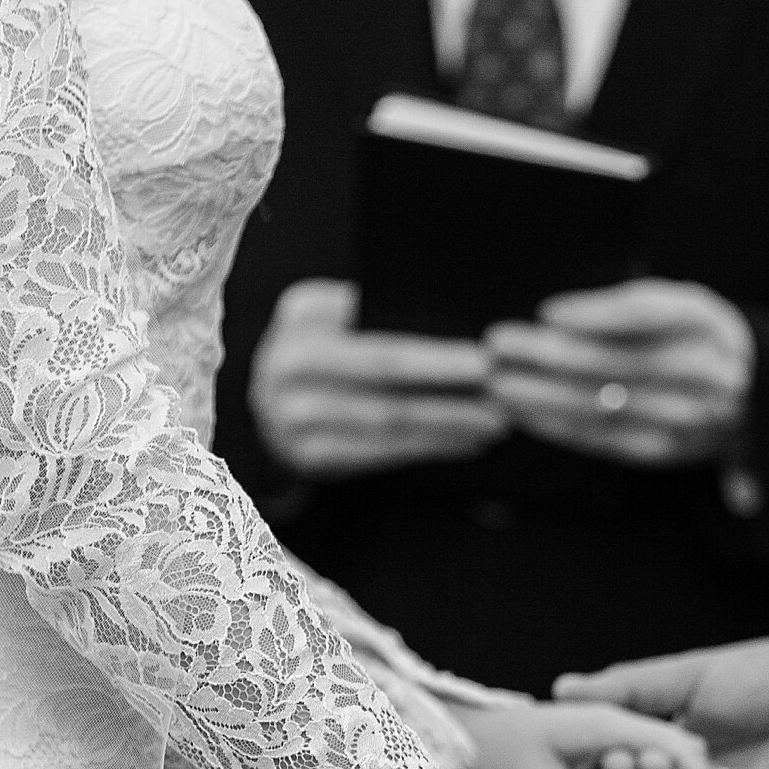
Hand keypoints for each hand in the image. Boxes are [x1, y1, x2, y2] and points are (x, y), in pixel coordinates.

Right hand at [249, 278, 508, 476]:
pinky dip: (430, 447)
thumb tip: (462, 319)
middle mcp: (288, 367)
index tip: (487, 357)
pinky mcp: (308, 457)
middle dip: (450, 388)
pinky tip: (467, 441)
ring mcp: (292, 418)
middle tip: (501, 392)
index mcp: (302, 317)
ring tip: (496, 420)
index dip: (436, 353)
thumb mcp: (335, 312)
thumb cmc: (322, 345)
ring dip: (450, 423)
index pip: (379, 340)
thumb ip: (378, 310)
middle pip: (386, 382)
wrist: (266, 399)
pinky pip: (382, 454)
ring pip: (390, 423)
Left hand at [484, 279, 753, 466]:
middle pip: (617, 362)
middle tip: (498, 345)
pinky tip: (523, 414)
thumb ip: (626, 307)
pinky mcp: (665, 450)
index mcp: (705, 321)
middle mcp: (703, 372)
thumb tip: (555, 317)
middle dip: (550, 355)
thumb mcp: (679, 303)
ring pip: (605, 405)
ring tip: (497, 382)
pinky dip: (559, 426)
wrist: (753, 393)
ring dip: (543, 396)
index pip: (649, 314)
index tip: (547, 311)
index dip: (596, 314)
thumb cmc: (693, 335)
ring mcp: (687, 417)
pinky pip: (603, 438)